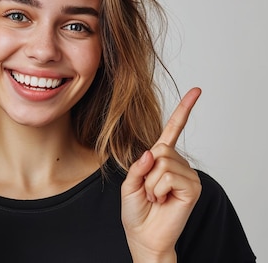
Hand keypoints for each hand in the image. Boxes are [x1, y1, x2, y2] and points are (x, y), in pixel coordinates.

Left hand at [121, 88, 202, 261]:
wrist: (144, 236)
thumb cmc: (136, 212)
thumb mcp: (129, 185)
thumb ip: (138, 166)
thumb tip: (152, 152)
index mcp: (161, 159)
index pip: (173, 130)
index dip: (184, 110)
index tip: (197, 90)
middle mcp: (178, 164)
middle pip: (159, 149)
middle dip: (145, 172)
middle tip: (148, 190)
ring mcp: (187, 175)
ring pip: (162, 163)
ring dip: (151, 184)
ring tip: (155, 197)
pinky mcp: (193, 186)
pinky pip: (168, 176)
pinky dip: (158, 189)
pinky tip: (163, 200)